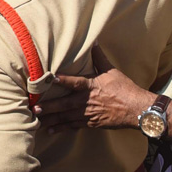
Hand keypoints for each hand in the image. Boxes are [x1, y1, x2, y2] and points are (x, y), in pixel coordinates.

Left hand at [34, 46, 152, 132]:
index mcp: (91, 87)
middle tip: (34, 108)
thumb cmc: (125, 89)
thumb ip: (99, 58)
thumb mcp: (112, 71)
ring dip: (51, 119)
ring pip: (66, 118)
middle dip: (49, 107)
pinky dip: (61, 129)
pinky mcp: (90, 123)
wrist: (137, 110)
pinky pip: (73, 126)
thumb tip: (94, 42)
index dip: (63, 80)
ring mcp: (88, 114)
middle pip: (65, 104)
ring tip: (36, 121)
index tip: (50, 78)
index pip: (75, 82)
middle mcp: (87, 101)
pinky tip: (50, 130)